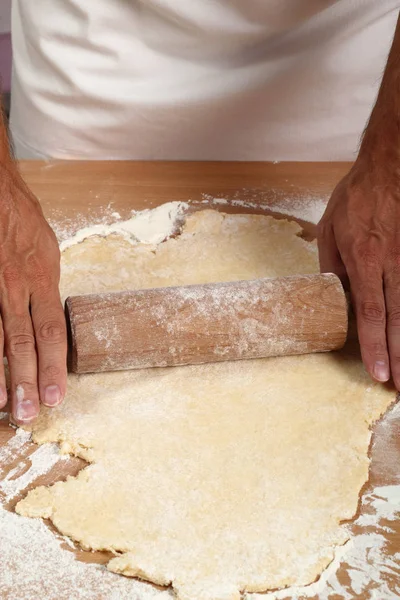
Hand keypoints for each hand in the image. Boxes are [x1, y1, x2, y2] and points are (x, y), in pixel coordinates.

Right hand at [0, 165, 66, 422]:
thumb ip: (46, 290)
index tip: (57, 396)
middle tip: (30, 414)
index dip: (54, 366)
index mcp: (42, 278)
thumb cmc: (22, 221)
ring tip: (4, 405)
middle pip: (22, 342)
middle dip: (27, 381)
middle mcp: (14, 286)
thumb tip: (49, 324)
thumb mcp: (48, 251)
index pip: (52, 331)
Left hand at [317, 157, 399, 386]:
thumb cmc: (357, 195)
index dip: (374, 346)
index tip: (378, 372)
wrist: (390, 165)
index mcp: (364, 259)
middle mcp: (392, 263)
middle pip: (397, 318)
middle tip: (399, 386)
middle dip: (399, 355)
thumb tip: (333, 294)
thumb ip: (331, 264)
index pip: (370, 313)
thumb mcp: (330, 227)